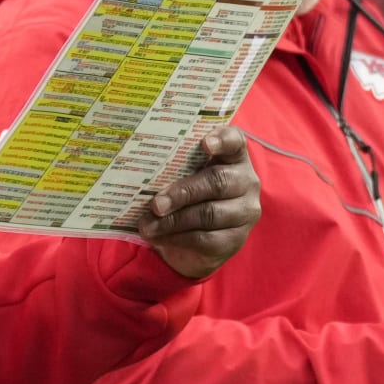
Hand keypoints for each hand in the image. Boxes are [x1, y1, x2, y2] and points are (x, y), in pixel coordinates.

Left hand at [137, 126, 259, 277]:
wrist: (191, 243)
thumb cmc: (183, 197)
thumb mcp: (178, 177)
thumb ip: (170, 168)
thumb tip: (138, 169)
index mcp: (232, 158)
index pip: (235, 141)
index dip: (223, 140)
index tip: (205, 143)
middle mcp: (245, 182)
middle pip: (217, 182)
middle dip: (183, 192)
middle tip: (155, 203)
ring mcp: (244, 212)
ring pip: (209, 214)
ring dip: (174, 220)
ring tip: (147, 224)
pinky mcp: (235, 239)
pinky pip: (206, 238)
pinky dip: (177, 237)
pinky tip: (158, 236)